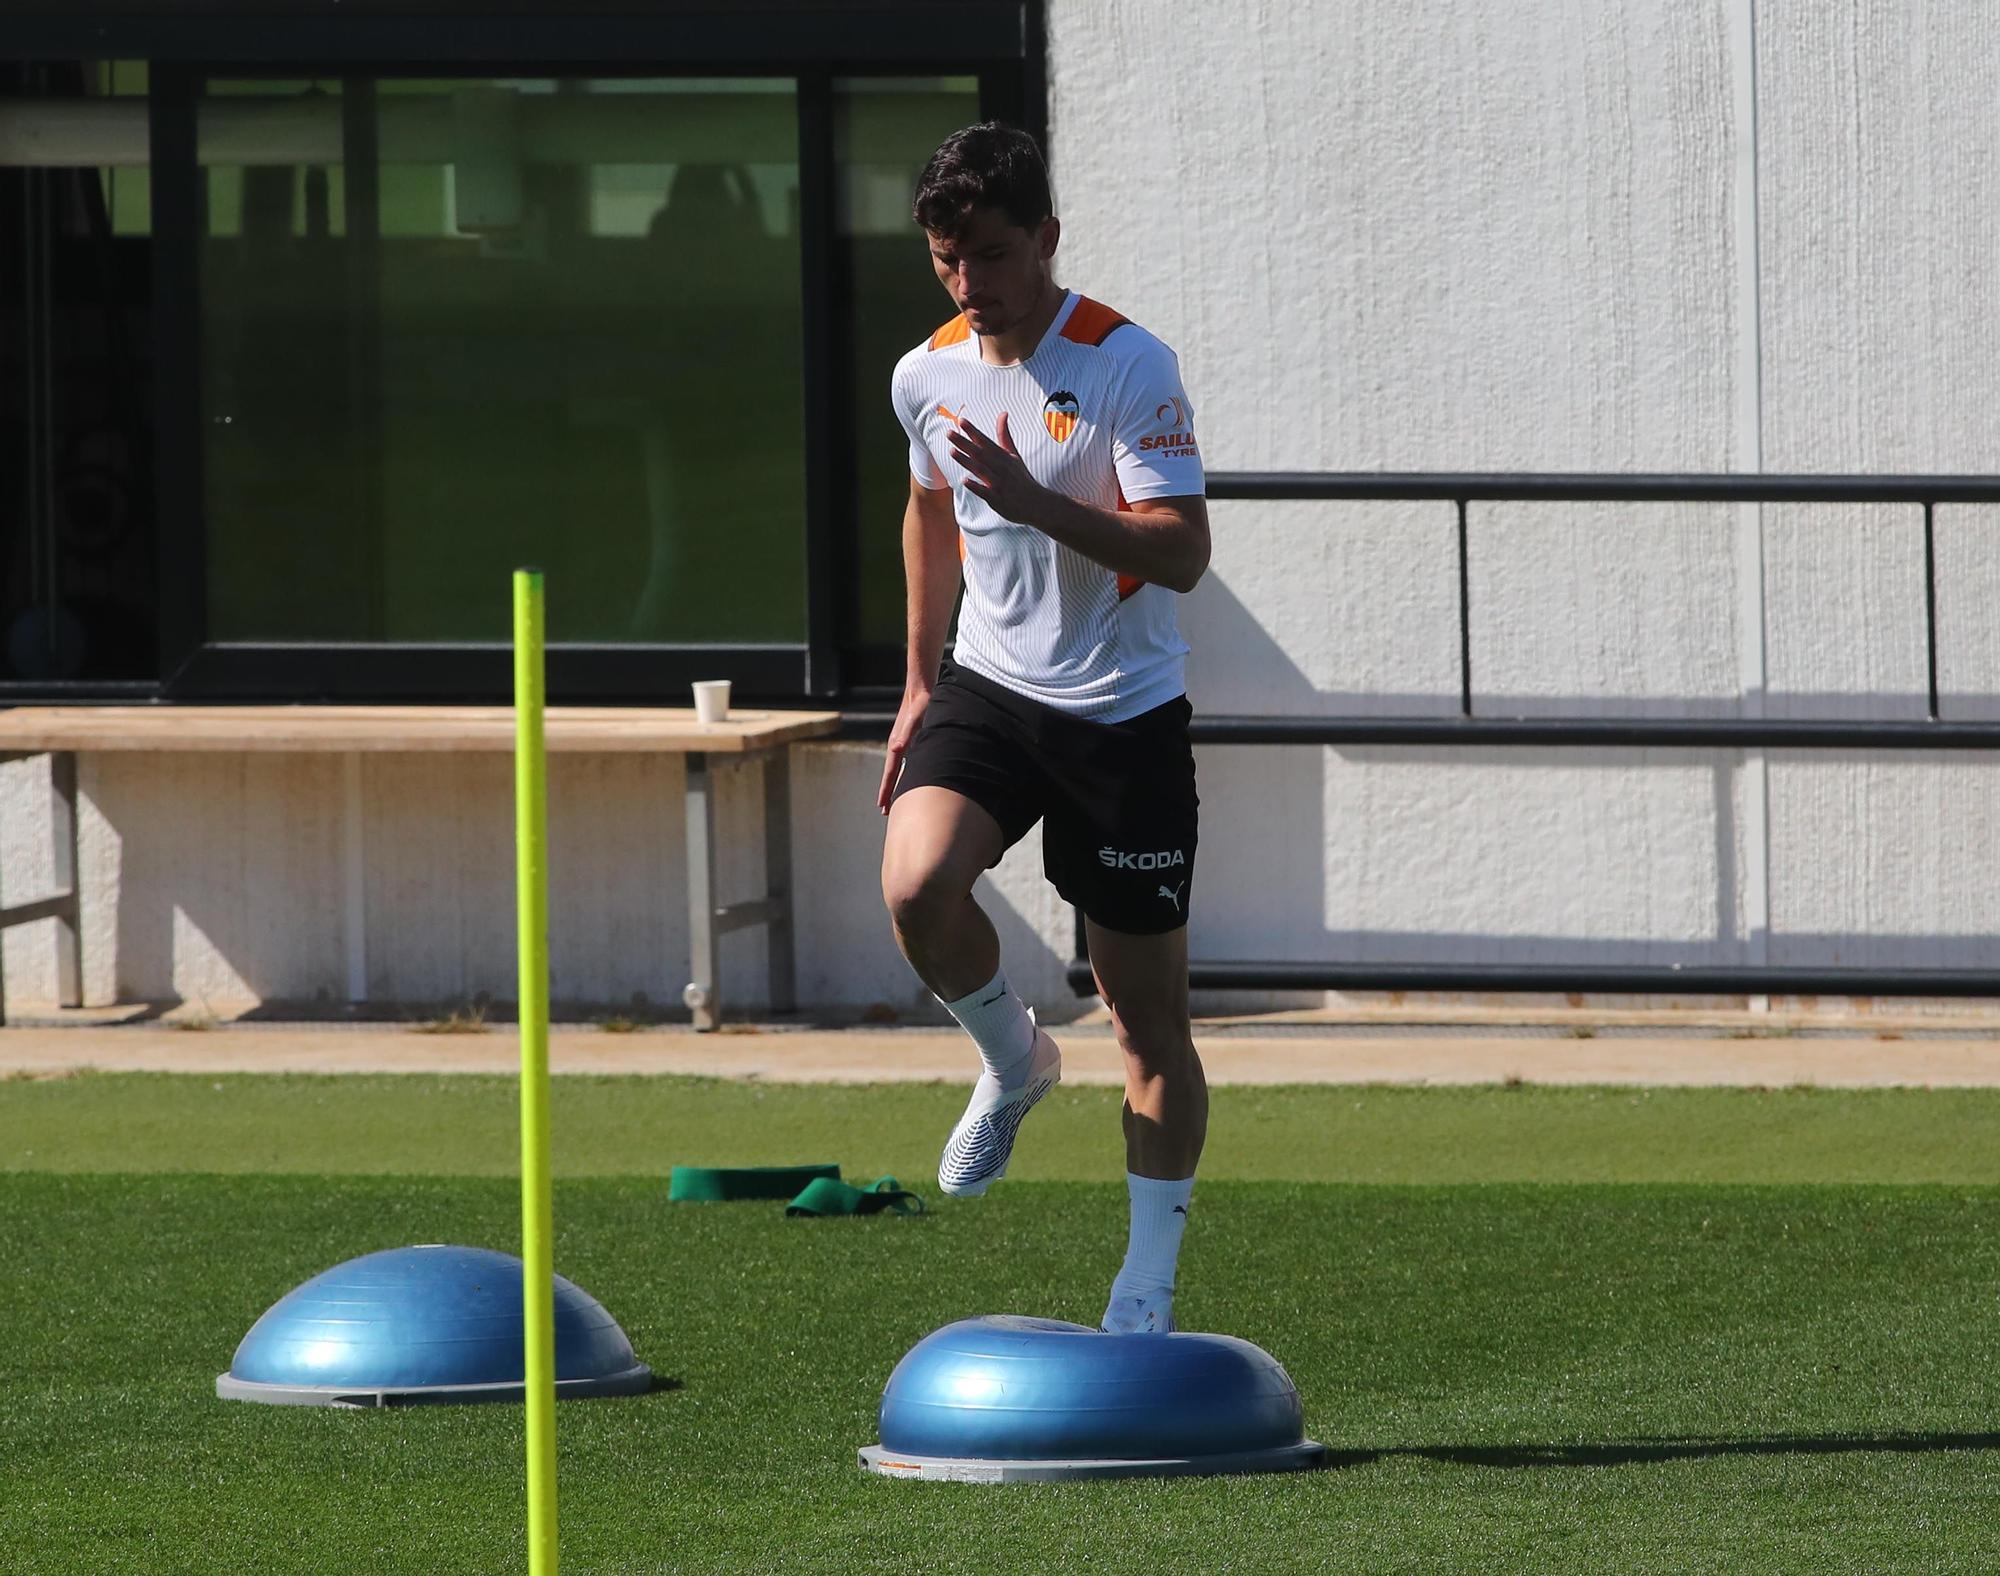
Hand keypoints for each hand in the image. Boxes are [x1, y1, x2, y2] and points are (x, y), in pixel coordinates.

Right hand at [877, 686, 930, 814]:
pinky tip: (908, 776)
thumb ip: (907, 733)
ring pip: (896, 768)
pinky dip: (903, 772)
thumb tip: (896, 749)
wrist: (921, 687)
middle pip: (890, 774)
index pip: (890, 773)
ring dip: (894, 783)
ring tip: (894, 798)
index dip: (886, 790)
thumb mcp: (916, 718)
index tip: (882, 806)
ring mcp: (902, 741)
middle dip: (888, 792)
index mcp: (898, 744)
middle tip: (885, 811)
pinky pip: (904, 761)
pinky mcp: (909, 738)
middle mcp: (897, 744)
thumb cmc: (922, 702)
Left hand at [948, 411, 1045, 525]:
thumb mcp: (1014, 455)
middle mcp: (1001, 468)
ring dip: (967, 461)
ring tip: (952, 451)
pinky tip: (964, 480)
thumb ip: (1004, 435)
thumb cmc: (1021, 478)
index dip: (973, 431)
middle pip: (980, 453)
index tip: (961, 421)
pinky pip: (986, 492)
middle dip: (964, 443)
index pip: (986, 441)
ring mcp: (999, 484)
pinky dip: (976, 486)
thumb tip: (1003, 413)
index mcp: (1004, 457)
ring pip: (981, 470)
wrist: (1036, 503)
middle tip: (949, 433)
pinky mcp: (998, 500)